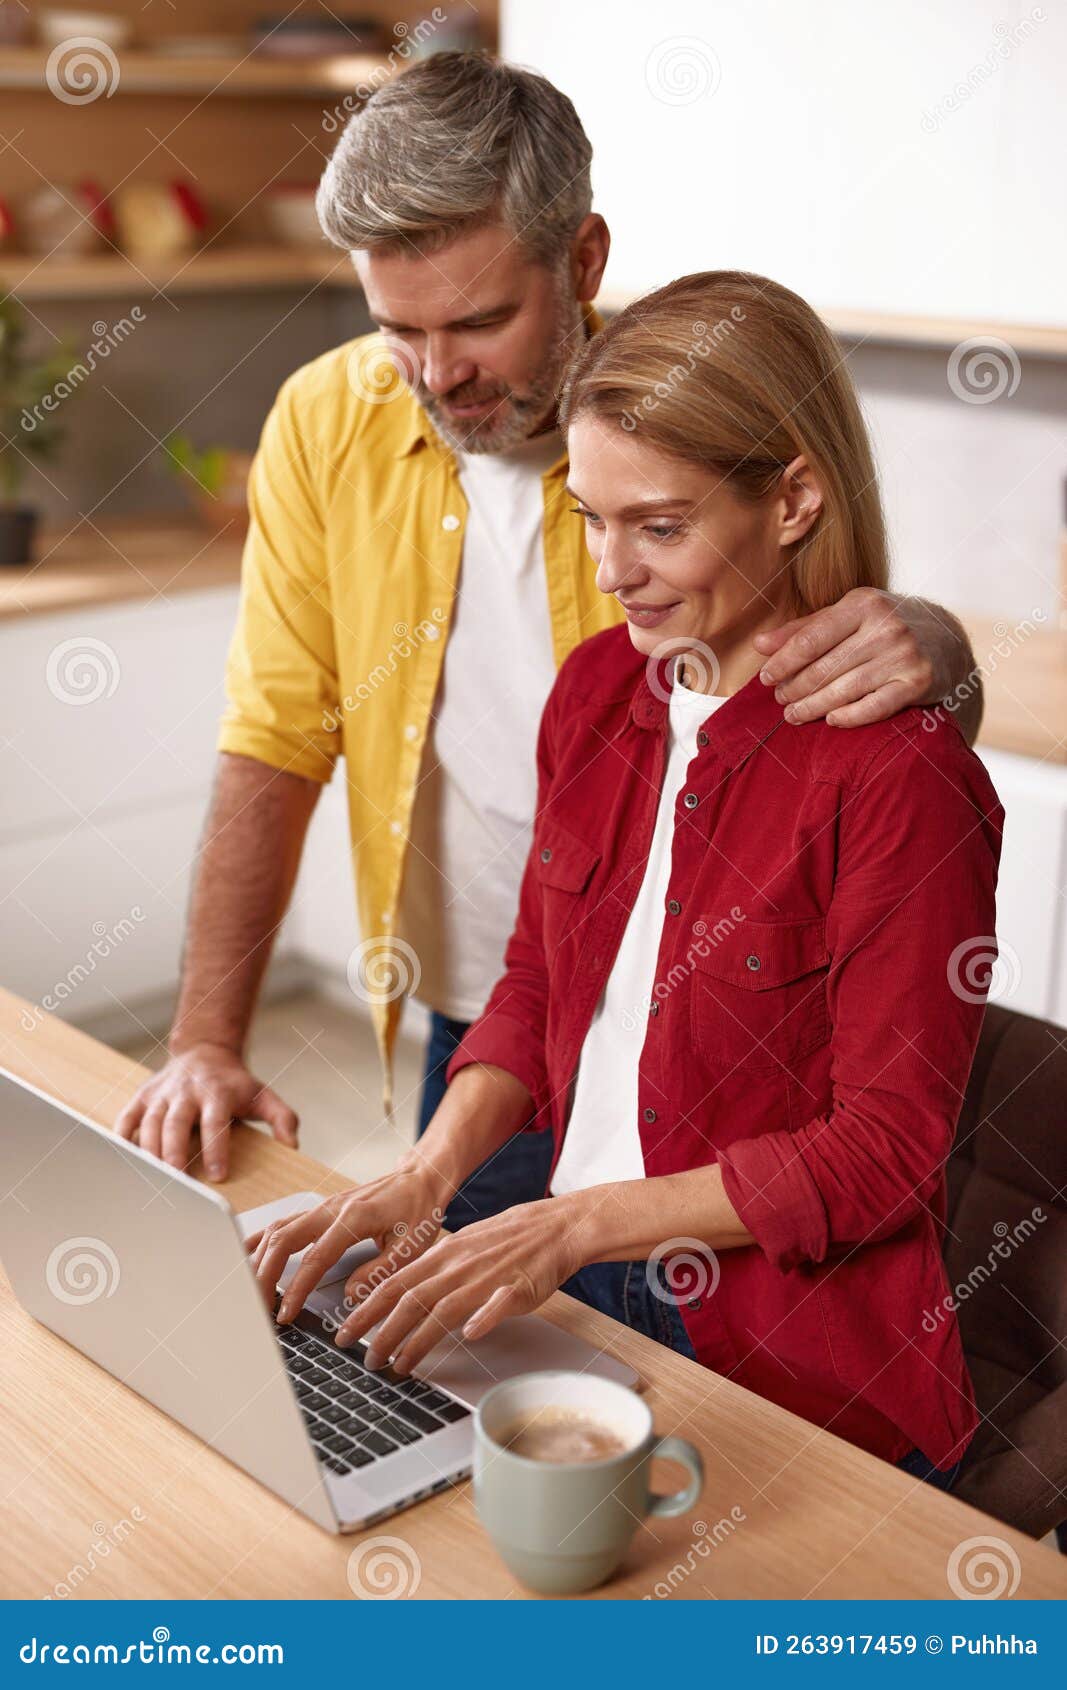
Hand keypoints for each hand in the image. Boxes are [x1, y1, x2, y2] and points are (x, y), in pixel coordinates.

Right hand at [115, 1041, 297, 1180]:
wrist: (205, 1052)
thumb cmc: (235, 1084)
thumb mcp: (264, 1096)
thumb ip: (282, 1119)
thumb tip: (292, 1145)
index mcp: (217, 1092)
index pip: (215, 1122)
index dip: (216, 1148)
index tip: (218, 1175)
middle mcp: (186, 1091)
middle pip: (176, 1122)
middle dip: (174, 1152)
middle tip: (176, 1182)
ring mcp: (162, 1093)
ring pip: (150, 1123)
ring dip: (149, 1153)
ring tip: (153, 1182)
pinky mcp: (143, 1097)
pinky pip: (127, 1119)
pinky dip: (123, 1140)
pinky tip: (126, 1164)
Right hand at [247, 1156, 453, 1319]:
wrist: (421, 1178)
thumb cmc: (419, 1210)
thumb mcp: (412, 1246)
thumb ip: (381, 1271)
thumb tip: (350, 1295)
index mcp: (353, 1218)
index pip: (314, 1258)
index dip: (296, 1289)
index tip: (285, 1314)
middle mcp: (331, 1209)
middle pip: (283, 1240)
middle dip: (264, 1276)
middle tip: (258, 1308)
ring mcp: (323, 1207)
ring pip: (278, 1230)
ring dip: (259, 1259)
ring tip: (249, 1291)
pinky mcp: (321, 1210)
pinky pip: (283, 1222)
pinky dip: (262, 1238)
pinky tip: (248, 1255)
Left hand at [330, 1195, 586, 1374]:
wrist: (552, 1227)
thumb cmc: (507, 1241)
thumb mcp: (461, 1248)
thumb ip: (433, 1272)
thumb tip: (402, 1297)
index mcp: (442, 1256)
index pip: (394, 1284)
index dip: (366, 1310)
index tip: (344, 1332)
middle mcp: (456, 1266)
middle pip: (410, 1300)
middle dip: (382, 1332)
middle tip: (364, 1359)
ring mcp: (485, 1277)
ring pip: (445, 1308)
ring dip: (418, 1339)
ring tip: (399, 1365)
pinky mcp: (516, 1288)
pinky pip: (499, 1303)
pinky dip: (484, 1317)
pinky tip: (472, 1335)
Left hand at [754, 587, 969, 727]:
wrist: (946, 639)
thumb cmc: (884, 626)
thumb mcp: (848, 616)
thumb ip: (804, 628)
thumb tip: (760, 645)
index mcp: (863, 603)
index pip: (811, 638)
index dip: (784, 661)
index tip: (765, 677)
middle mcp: (886, 627)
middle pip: (825, 667)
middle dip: (796, 687)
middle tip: (780, 699)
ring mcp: (904, 655)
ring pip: (845, 689)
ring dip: (814, 706)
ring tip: (794, 715)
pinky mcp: (918, 682)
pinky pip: (875, 706)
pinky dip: (850, 716)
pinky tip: (831, 721)